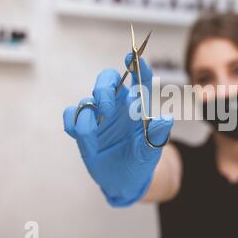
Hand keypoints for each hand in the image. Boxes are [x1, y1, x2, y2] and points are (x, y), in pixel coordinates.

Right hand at [63, 53, 172, 206]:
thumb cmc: (141, 161)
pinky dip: (73, 122)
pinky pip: (72, 115)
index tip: (131, 56)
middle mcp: (118, 106)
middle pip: (107, 80)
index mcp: (138, 106)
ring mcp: (99, 116)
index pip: (139, 81)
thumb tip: (166, 119)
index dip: (137, 66)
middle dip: (104, 88)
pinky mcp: (83, 128)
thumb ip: (157, 135)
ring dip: (89, 116)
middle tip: (107, 109)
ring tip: (93, 138)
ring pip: (87, 100)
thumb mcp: (152, 151)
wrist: (124, 181)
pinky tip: (80, 134)